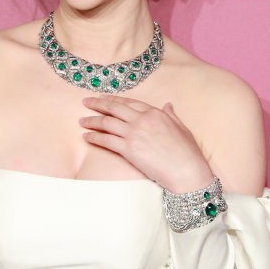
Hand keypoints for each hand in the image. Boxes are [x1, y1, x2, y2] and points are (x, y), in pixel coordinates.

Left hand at [79, 95, 213, 191]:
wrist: (186, 171)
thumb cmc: (187, 153)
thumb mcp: (182, 128)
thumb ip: (172, 115)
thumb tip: (168, 105)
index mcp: (155, 112)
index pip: (130, 102)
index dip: (115, 99)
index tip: (104, 98)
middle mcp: (142, 120)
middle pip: (114, 108)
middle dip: (97, 103)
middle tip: (86, 102)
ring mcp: (134, 134)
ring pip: (107, 123)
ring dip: (92, 120)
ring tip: (82, 121)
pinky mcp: (128, 149)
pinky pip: (106, 140)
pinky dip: (94, 137)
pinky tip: (86, 137)